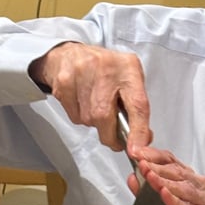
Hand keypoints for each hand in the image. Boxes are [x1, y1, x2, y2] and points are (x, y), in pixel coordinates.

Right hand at [29, 42, 151, 152]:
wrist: (69, 54)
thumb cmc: (106, 69)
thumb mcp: (129, 78)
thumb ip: (137, 108)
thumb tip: (141, 140)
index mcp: (128, 69)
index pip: (137, 105)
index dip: (138, 131)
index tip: (136, 150)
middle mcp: (105, 70)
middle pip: (105, 118)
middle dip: (111, 135)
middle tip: (115, 136)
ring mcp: (81, 76)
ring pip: (89, 121)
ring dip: (95, 122)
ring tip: (96, 103)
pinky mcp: (64, 85)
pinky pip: (75, 117)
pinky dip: (81, 116)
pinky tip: (83, 100)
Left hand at [128, 146, 204, 204]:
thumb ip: (144, 194)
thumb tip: (132, 178)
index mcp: (188, 181)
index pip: (171, 161)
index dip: (153, 155)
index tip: (137, 152)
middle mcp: (199, 188)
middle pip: (177, 171)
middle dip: (156, 167)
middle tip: (140, 163)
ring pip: (183, 187)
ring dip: (164, 181)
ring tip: (149, 176)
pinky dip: (175, 201)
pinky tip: (164, 195)